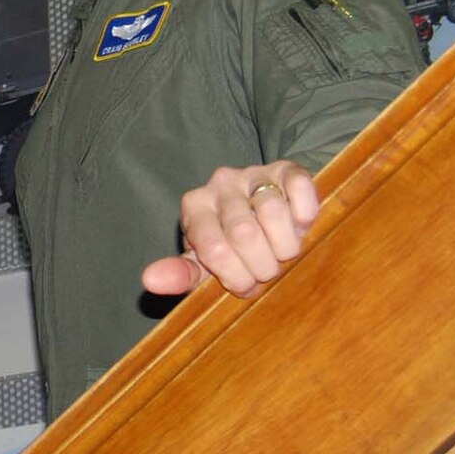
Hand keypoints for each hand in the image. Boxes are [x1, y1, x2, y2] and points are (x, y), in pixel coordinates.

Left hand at [141, 161, 318, 297]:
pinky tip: (300, 226)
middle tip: (266, 271)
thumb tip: (149, 281)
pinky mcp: (286, 168)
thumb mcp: (205, 264)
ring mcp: (253, 173)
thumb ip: (182, 273)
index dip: (235, 276)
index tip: (244, 285)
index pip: (213, 249)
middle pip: (244, 233)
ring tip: (283, 253)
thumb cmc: (231, 247)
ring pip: (273, 211)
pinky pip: (299, 188)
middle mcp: (220, 184)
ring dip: (286, 245)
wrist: (265, 215)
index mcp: (194, 207)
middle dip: (262, 266)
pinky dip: (304, 214)